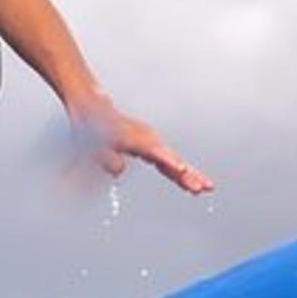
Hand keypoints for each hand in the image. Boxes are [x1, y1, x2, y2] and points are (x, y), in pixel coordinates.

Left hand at [69, 94, 214, 195]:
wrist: (94, 107)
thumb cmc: (93, 127)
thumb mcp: (93, 145)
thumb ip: (107, 160)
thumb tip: (120, 171)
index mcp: (136, 138)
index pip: (157, 152)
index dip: (169, 161)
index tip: (182, 169)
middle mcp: (148, 139)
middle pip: (172, 159)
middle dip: (188, 174)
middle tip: (203, 188)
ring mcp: (151, 142)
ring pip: (173, 162)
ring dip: (189, 175)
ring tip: (204, 189)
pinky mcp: (149, 147)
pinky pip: (167, 162)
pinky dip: (178, 173)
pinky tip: (189, 184)